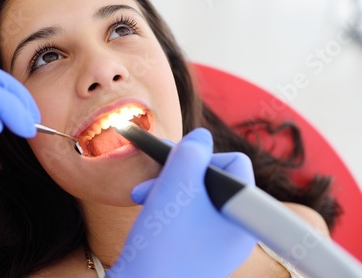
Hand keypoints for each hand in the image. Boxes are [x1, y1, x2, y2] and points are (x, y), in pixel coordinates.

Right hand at [107, 128, 255, 277]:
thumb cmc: (163, 242)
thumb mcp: (178, 184)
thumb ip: (192, 150)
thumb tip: (201, 136)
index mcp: (243, 213)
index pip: (235, 163)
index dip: (203, 156)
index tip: (176, 166)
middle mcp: (235, 228)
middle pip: (212, 178)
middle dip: (179, 172)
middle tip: (153, 179)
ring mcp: (216, 242)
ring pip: (195, 195)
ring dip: (167, 187)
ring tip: (143, 196)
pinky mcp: (196, 250)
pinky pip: (187, 215)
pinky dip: (166, 206)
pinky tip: (147, 210)